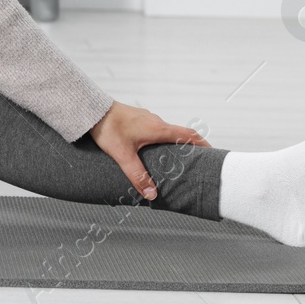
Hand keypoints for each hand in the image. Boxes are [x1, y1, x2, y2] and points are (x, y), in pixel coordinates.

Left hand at [88, 101, 209, 201]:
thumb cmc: (107, 129)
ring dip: (174, 143)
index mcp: (158, 129)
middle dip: (191, 147)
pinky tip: (152, 150)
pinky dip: (161, 139)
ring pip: (167, 131)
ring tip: (175, 160)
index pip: (189, 135)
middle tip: (196, 162)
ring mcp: (146, 118)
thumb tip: (152, 194)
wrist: (91, 109)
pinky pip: (155, 129)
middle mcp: (156, 121)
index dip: (204, 144)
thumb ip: (138, 175)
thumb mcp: (123, 155)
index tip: (213, 153)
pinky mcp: (137, 118)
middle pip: (181, 134)